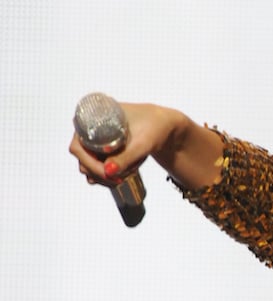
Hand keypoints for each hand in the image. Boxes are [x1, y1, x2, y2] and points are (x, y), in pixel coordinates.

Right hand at [70, 101, 224, 189]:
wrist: (166, 127)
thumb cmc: (156, 127)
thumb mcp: (143, 143)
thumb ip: (126, 157)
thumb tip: (108, 171)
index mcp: (93, 120)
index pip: (78, 147)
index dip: (89, 163)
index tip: (108, 173)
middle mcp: (90, 130)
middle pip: (82, 159)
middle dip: (99, 173)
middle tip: (120, 180)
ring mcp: (95, 142)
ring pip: (89, 166)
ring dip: (104, 176)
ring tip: (126, 176)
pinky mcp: (104, 151)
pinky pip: (98, 168)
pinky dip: (108, 176)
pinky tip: (123, 177)